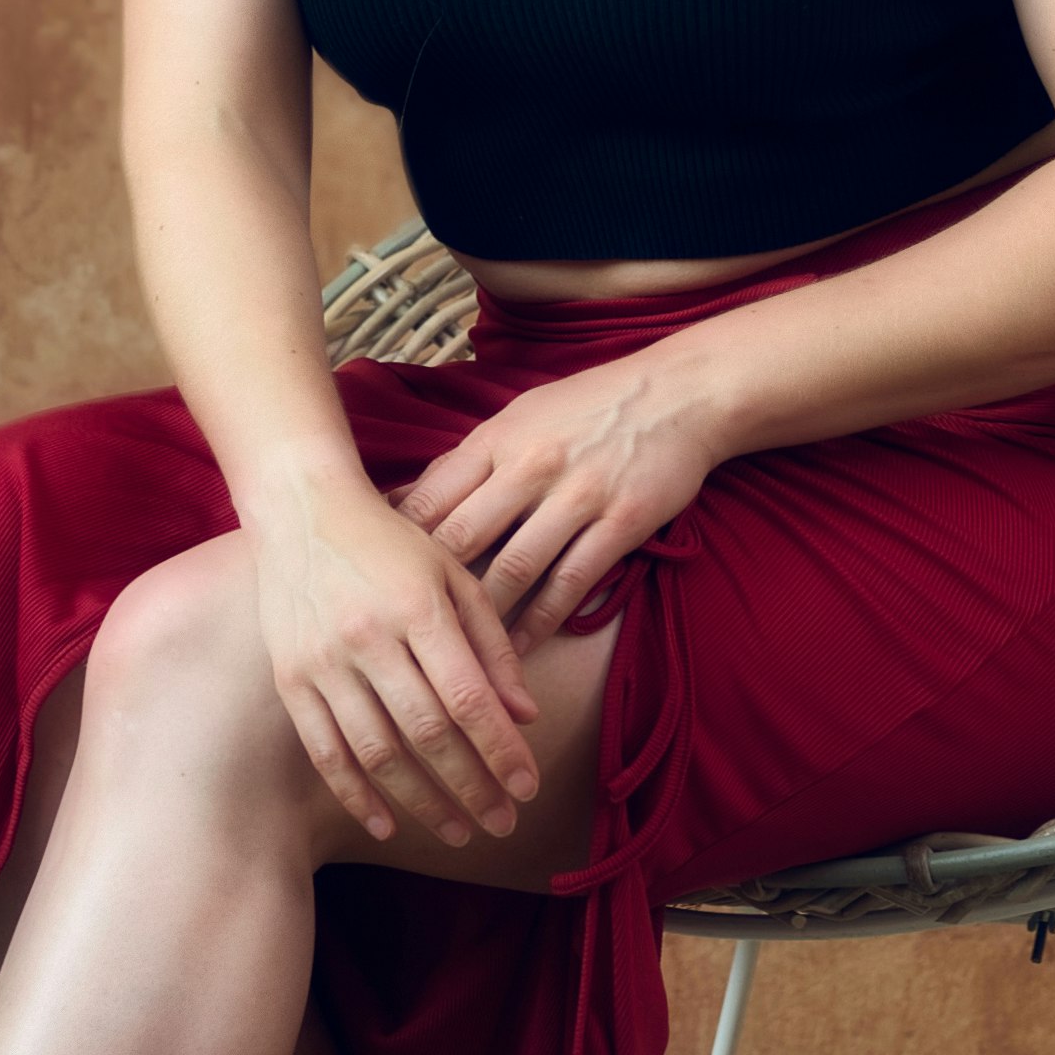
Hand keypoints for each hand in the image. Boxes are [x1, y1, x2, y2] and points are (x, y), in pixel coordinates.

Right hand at [249, 468, 542, 852]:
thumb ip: (492, 644)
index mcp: (418, 607)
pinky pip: (325, 751)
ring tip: (457, 832)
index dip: (501, 750)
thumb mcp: (454, 575)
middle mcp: (369, 638)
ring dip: (420, 802)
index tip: (528, 789)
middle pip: (428, 733)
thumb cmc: (391, 543)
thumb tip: (526, 716)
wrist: (302, 510)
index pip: (468, 697)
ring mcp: (323, 661)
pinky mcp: (291, 679)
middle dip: (471, 787)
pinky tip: (387, 825)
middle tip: (503, 824)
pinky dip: (356, 794)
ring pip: (377, 752)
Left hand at [394, 347, 718, 633]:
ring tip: (458, 662)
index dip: (395, 549)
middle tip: (405, 640)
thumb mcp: (518, 417)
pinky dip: (542, 622)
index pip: (429, 499)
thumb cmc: (588, 406)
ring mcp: (577, 495)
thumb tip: (402, 502)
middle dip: (428, 595)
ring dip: (484, 622)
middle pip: (461, 540)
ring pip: (514, 570)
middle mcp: (530, 466)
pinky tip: (521, 652)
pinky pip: (571, 582)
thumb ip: (466, 463)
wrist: (679, 392)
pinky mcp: (621, 522)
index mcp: (496, 439)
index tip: (375, 589)